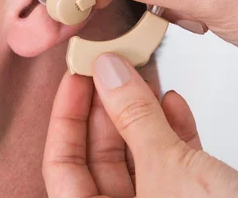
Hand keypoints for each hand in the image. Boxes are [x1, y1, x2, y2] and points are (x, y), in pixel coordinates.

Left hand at [43, 55, 237, 197]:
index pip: (62, 167)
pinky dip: (173, 131)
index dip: (65, 118)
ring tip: (142, 77)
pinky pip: (173, 163)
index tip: (77, 79)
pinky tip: (174, 104)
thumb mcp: (169, 168)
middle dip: (109, 108)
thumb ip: (136, 118)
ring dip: (143, 114)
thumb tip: (110, 74)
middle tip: (112, 69)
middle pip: (101, 158)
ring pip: (139, 156)